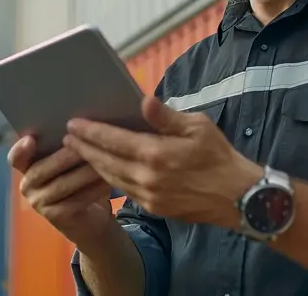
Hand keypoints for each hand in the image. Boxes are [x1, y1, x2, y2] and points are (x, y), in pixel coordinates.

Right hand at [8, 136, 113, 243]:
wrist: (89, 218)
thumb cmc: (80, 180)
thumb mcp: (73, 161)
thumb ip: (71, 144)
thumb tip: (85, 124)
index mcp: (28, 165)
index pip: (16, 158)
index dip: (20, 149)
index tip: (31, 139)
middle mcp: (27, 185)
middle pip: (43, 168)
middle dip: (67, 155)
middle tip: (88, 141)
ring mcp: (39, 203)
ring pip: (62, 184)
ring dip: (85, 171)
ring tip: (104, 159)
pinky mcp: (55, 217)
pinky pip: (75, 201)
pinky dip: (93, 189)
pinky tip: (108, 181)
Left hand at [63, 96, 261, 227]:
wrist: (239, 197)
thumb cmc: (220, 157)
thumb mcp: (198, 127)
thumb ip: (166, 116)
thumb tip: (143, 101)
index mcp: (156, 154)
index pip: (114, 140)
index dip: (91, 131)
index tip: (73, 124)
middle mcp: (147, 178)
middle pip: (105, 161)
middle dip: (85, 148)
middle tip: (68, 136)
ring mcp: (149, 196)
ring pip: (112, 178)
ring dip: (94, 164)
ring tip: (80, 151)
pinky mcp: (155, 208)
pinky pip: (125, 190)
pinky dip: (111, 177)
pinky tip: (106, 169)